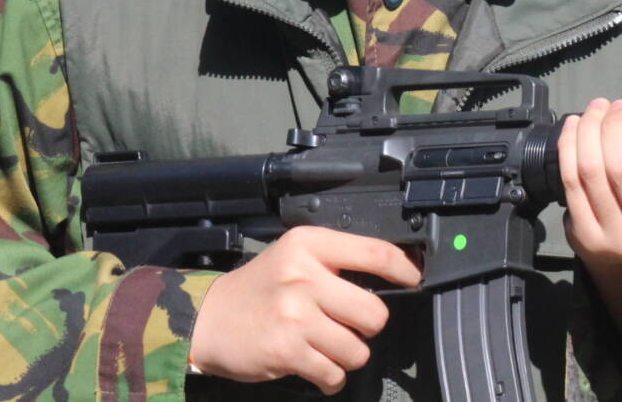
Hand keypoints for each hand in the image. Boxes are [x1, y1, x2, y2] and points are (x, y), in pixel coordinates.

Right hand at [188, 225, 421, 394]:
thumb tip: (392, 273)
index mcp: (309, 244)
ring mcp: (295, 316)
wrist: (208, 318)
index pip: (375, 253)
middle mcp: (304, 277)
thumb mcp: (295, 255)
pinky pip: (333, 374)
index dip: (403, 269)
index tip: (414, 278)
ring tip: (328, 346)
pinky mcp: (287, 352)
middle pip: (373, 313)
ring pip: (357, 350)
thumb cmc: (260, 287)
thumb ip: (336, 260)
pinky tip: (318, 366)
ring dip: (349, 355)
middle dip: (368, 326)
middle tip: (350, 324)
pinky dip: (331, 377)